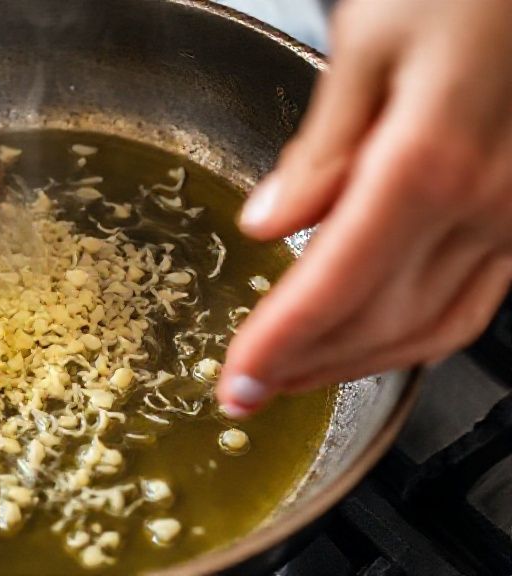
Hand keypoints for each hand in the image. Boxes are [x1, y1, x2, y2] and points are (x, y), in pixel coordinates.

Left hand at [217, 0, 511, 416]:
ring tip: (294, 381)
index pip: (335, 285)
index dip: (279, 344)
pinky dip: (414, 338)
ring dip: (355, 366)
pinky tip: (374, 345)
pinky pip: (474, 301)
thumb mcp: (369, 43)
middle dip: (304, 368)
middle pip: (378, 320)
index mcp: (428, 163)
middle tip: (245, 392)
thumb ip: (322, 145)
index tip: (233, 381)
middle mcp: (483, 204)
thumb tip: (270, 224)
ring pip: (431, 326)